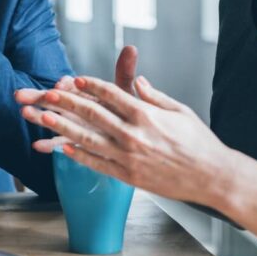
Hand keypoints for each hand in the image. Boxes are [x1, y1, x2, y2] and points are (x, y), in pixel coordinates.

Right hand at [14, 46, 140, 150]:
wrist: (130, 132)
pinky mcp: (74, 140)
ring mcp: (74, 123)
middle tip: (20, 94)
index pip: (72, 85)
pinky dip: (49, 144)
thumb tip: (131, 49)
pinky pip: (60, 143)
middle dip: (38, 96)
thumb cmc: (127, 109)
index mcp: (86, 92)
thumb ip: (124, 72)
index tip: (61, 83)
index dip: (66, 85)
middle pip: (55, 100)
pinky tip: (37, 146)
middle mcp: (76, 106)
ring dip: (38, 117)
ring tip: (25, 113)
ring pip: (53, 120)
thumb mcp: (125, 91)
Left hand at [18, 74, 236, 206]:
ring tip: (44, 119)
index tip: (74, 79)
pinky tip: (63, 148)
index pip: (111, 95)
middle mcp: (134, 134)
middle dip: (67, 102)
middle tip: (47, 94)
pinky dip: (79, 156)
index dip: (90, 85)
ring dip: (63, 128)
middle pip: (93, 114)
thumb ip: (154, 95)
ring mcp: (128, 157)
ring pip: (88, 139)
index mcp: (146, 114)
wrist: (212, 177)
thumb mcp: (179, 110)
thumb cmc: (198, 142)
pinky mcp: (128, 176)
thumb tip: (138, 80)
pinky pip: (98, 164)